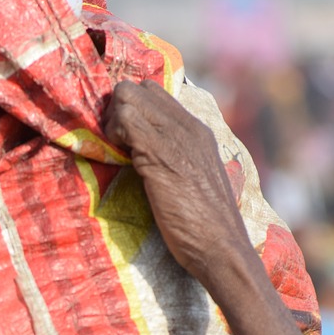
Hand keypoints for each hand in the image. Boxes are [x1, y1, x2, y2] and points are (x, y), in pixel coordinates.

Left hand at [102, 80, 252, 288]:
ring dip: (112, 122)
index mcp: (198, 131)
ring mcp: (176, 137)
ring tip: (118, 153)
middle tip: (117, 145)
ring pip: (128, 96)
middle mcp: (189, 126)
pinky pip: (126, 120)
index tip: (125, 139)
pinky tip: (120, 159)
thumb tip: (148, 159)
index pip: (155, 93)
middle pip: (139, 87)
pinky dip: (114, 134)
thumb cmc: (206, 227)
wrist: (221, 247)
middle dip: (117, 111)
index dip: (132, 110)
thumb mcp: (194, 183)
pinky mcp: (160, 154)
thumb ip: (177, 162)